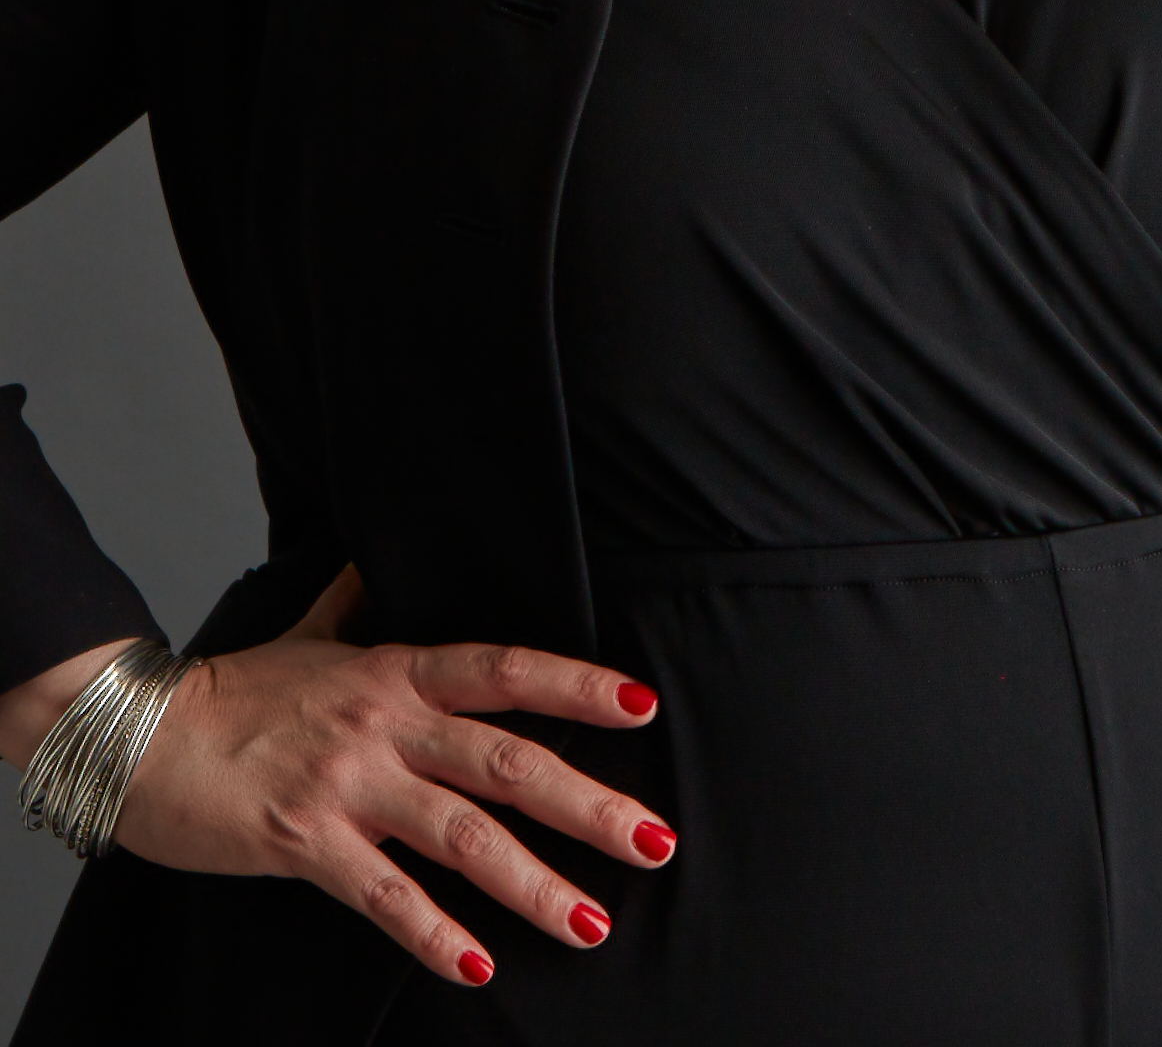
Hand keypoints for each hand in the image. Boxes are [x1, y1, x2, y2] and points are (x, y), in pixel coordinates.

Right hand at [79, 569, 673, 987]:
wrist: (138, 732)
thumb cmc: (229, 691)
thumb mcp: (307, 636)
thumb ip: (354, 605)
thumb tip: (374, 563)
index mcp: (396, 672)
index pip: (506, 671)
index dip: (577, 686)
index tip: (643, 706)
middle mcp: (386, 722)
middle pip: (508, 762)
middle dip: (589, 804)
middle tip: (655, 842)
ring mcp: (349, 781)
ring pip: (462, 835)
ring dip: (533, 883)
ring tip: (591, 922)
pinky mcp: (305, 839)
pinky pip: (383, 893)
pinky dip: (433, 932)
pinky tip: (478, 966)